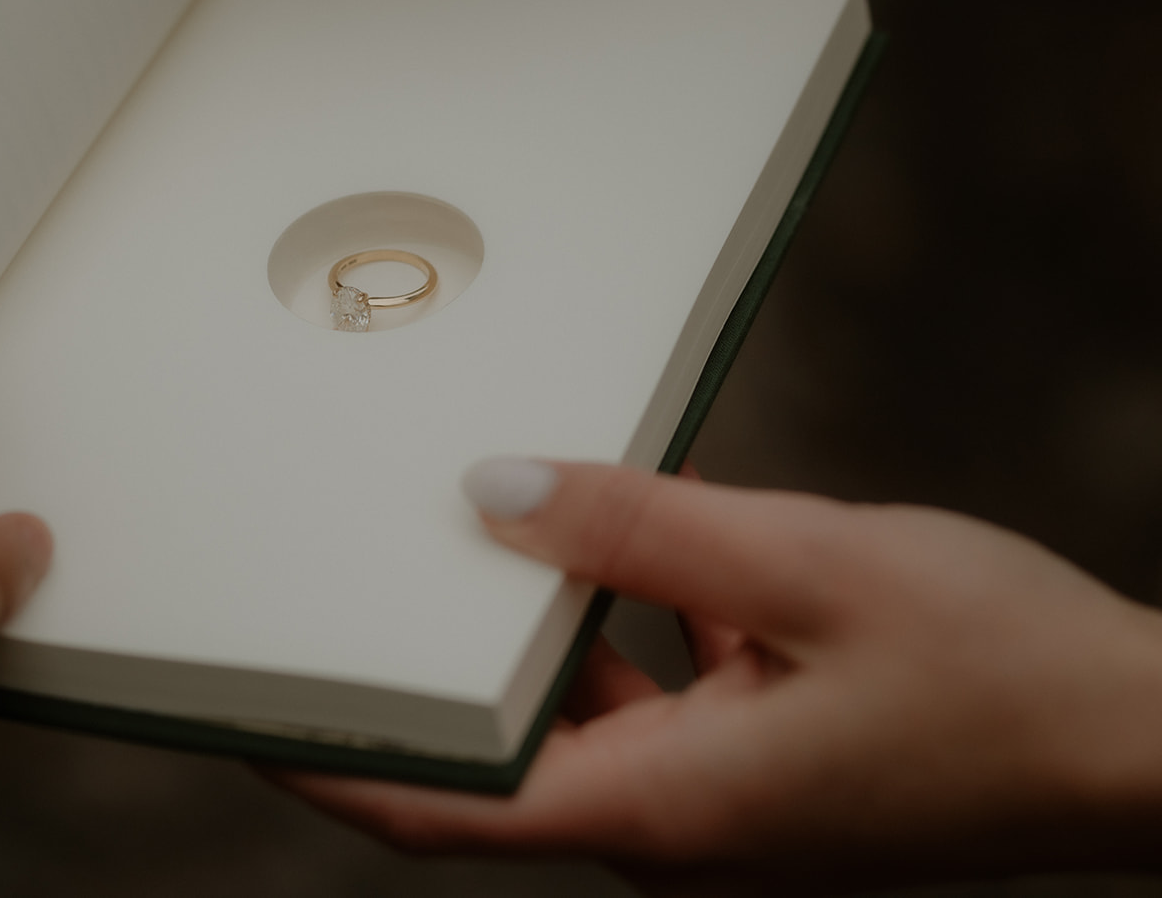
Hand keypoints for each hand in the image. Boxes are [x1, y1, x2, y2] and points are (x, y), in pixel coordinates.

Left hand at [277, 458, 1161, 893]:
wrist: (1139, 740)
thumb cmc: (1000, 674)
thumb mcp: (803, 568)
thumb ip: (638, 532)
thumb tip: (494, 492)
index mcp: (657, 805)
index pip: (440, 801)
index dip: (326, 756)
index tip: (239, 704)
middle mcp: (670, 817)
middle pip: (499, 742)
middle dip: (427, 659)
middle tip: (358, 563)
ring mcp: (716, 793)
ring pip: (579, 702)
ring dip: (540, 617)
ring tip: (496, 518)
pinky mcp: (759, 760)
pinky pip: (655, 682)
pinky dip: (630, 612)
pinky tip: (637, 528)